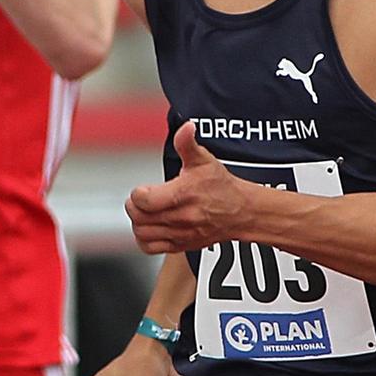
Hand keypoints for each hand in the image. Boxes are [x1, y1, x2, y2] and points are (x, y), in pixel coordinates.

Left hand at [127, 121, 249, 253]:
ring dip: (137, 222)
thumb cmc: (222, 187)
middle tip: (140, 199)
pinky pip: (150, 248)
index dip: (138, 192)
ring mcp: (180, 234)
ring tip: (144, 211)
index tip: (144, 188)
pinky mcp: (180, 245)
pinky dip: (143, 239)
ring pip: (142, 234)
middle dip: (134, 206)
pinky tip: (148, 227)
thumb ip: (188, 143)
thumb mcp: (204, 160)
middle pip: (139, 218)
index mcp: (183, 195)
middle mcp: (180, 217)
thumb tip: (186, 127)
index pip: (143, 200)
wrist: (241, 212)